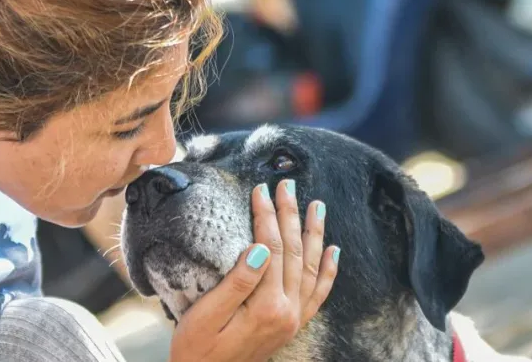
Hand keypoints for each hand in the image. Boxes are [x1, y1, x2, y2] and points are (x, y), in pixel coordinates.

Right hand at [169, 179, 340, 361]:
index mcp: (266, 306)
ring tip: (317, 206)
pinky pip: (318, 294)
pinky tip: (334, 251)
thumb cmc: (197, 349)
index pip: (271, 248)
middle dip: (290, 215)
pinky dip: (328, 270)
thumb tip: (260, 248)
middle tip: (287, 185)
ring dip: (315, 234)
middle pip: (294, 252)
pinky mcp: (293, 324)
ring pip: (312, 267)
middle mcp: (287, 312)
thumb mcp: (206, 315)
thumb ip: (237, 282)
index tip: (261, 190)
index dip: (266, 216)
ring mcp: (294, 319)